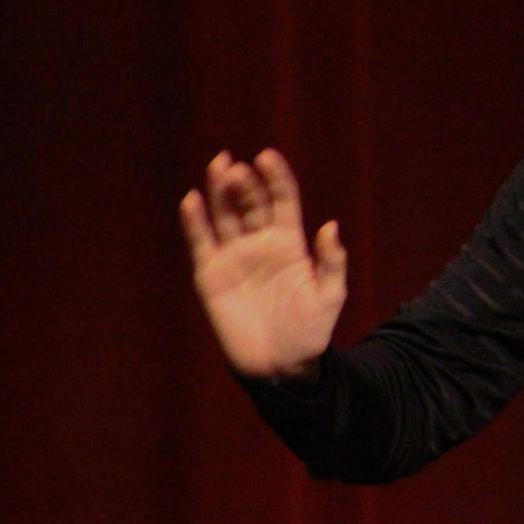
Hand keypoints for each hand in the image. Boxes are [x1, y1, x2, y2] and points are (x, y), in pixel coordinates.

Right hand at [178, 149, 347, 378]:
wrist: (280, 366)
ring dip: (219, 192)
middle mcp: (260, 244)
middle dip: (244, 182)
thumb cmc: (310, 331)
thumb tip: (330, 226)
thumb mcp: (330, 297)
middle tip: (235, 166)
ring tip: (218, 167)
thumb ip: (331, 262)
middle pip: (250, 203)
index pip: (282, 200)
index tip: (267, 157)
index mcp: (290, 243)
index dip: (276, 178)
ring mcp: (234, 258)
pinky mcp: (211, 276)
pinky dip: (194, 222)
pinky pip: (201, 244)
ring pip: (224, 216)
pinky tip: (191, 200)